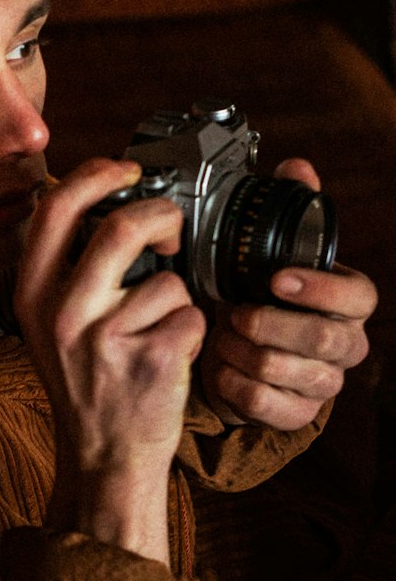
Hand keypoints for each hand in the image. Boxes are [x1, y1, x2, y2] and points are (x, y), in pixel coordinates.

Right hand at [16, 159, 206, 563]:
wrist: (104, 456)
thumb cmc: (87, 382)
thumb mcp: (51, 322)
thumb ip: (67, 265)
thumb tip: (107, 198)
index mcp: (31, 293)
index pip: (57, 207)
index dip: (98, 173)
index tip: (128, 171)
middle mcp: (61, 312)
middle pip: (123, 226)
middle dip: (162, 217)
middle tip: (172, 230)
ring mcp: (105, 338)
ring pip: (169, 279)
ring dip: (178, 300)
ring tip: (159, 329)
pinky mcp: (150, 359)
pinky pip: (192, 316)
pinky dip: (193, 333)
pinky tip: (170, 357)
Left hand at [200, 158, 375, 429]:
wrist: (239, 354)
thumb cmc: (261, 299)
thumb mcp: (273, 255)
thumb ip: (290, 211)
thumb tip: (296, 166)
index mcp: (349, 302)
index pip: (358, 298)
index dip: (319, 289)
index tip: (277, 279)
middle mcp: (346, 345)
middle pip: (324, 341)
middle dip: (271, 325)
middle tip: (235, 312)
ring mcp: (324, 384)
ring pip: (289, 372)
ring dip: (244, 351)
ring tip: (222, 334)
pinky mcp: (296, 415)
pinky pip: (264, 403)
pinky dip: (233, 382)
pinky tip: (220, 365)